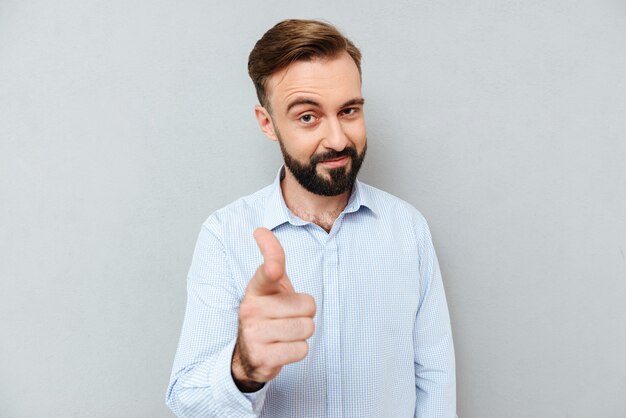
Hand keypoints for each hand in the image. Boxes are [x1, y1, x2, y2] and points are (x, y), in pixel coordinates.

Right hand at [231, 228, 315, 391]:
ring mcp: (254, 334)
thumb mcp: (271, 287)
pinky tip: (282, 349)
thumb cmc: (268, 313)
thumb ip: (273, 261)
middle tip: (288, 318)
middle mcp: (251, 309)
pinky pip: (301, 349)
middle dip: (305, 314)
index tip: (266, 245)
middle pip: (308, 306)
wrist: (249, 355)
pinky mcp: (262, 357)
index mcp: (256, 288)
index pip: (267, 269)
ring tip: (285, 333)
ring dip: (302, 333)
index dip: (271, 257)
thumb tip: (260, 230)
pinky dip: (297, 350)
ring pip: (306, 328)